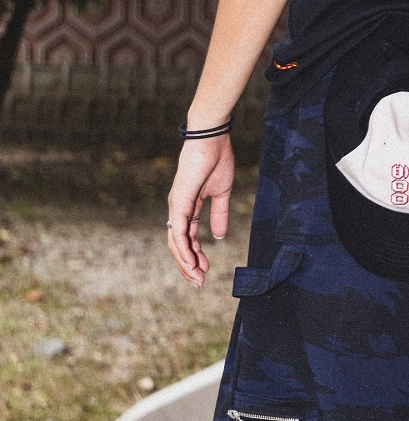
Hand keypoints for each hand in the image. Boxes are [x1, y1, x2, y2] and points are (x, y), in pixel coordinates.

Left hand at [167, 136, 235, 286]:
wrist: (212, 139)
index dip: (195, 254)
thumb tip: (219, 236)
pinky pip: (178, 232)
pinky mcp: (179, 203)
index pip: (186, 237)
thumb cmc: (217, 159)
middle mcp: (177, 209)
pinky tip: (191, 262)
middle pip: (177, 244)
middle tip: (199, 281)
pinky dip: (183, 249)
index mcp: (188, 206)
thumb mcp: (221, 193)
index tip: (206, 269)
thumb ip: (219, 215)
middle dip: (188, 264)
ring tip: (197, 277)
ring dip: (185, 262)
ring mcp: (176, 206)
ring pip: (175, 242)